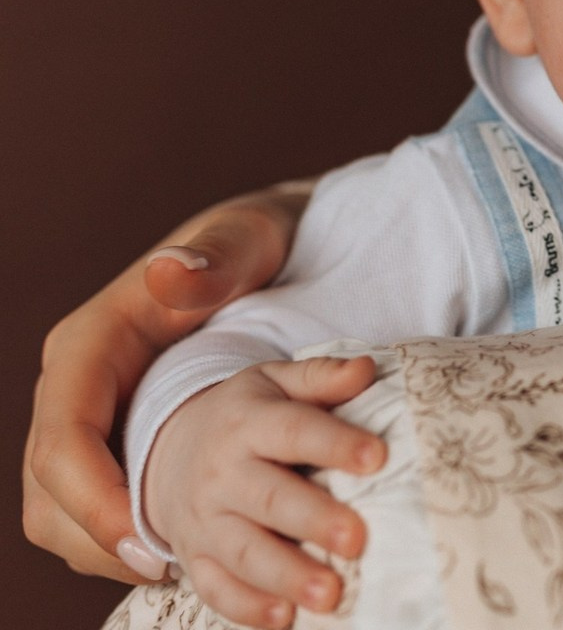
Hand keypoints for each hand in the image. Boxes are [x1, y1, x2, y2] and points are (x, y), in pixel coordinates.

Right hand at [22, 180, 312, 582]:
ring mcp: (93, 408)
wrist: (267, 241)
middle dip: (94, 534)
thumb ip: (212, 260)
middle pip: (50, 482)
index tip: (141, 538)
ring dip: (103, 544)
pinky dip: (122, 530)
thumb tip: (170, 272)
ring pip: (62, 502)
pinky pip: (95, 497)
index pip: (62, 435)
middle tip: (161, 567)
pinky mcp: (118, 428)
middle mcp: (78, 379)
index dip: (91, 497)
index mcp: (93, 340)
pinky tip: (176, 544)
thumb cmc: (251, 241)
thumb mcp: (242, 241)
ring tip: (169, 566)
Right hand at [144, 356, 385, 629]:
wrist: (168, 446)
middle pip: (270, 499)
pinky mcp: (194, 558)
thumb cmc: (244, 412)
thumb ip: (321, 376)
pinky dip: (247, 608)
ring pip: (245, 552)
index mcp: (248, 422)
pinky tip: (284, 617)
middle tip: (357, 538)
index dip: (336, 443)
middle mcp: (223, 473)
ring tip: (332, 593)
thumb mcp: (274, 380)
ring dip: (288, 576)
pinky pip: (216, 588)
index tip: (378, 457)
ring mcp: (205, 521)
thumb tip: (366, 370)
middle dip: (314, 520)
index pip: (295, 431)